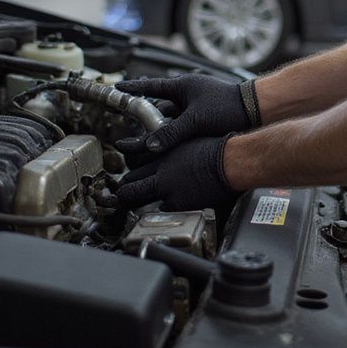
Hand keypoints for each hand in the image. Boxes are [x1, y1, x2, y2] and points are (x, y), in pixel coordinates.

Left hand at [108, 135, 233, 210]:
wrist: (230, 162)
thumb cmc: (217, 148)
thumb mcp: (189, 140)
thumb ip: (174, 147)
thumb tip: (167, 148)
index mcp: (164, 153)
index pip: (134, 161)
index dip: (128, 168)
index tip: (123, 175)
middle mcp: (160, 171)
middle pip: (130, 182)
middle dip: (123, 190)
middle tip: (115, 195)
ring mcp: (167, 189)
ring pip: (137, 198)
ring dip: (133, 200)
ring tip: (126, 205)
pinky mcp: (178, 203)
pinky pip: (162, 207)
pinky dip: (163, 206)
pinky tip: (167, 203)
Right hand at [114, 74, 255, 154]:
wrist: (256, 110)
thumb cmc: (228, 108)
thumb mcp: (196, 120)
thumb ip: (171, 133)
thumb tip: (149, 145)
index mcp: (184, 86)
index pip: (151, 86)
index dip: (133, 88)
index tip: (117, 87)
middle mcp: (188, 93)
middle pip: (159, 105)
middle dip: (144, 115)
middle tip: (128, 122)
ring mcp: (196, 104)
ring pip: (170, 116)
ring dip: (159, 127)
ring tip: (145, 139)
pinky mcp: (204, 116)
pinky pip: (182, 123)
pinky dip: (173, 131)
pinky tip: (167, 143)